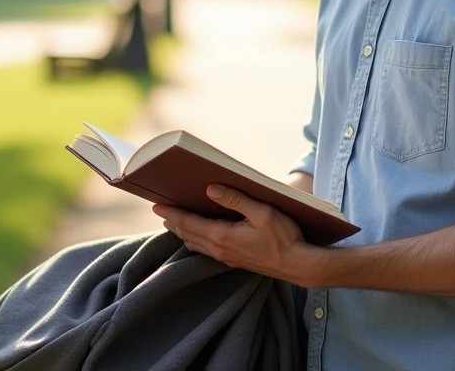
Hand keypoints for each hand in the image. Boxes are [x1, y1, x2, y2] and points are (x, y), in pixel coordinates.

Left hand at [153, 184, 322, 285]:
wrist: (298, 265)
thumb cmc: (284, 237)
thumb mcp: (263, 212)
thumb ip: (236, 199)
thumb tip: (211, 189)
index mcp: (222, 237)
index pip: (188, 223)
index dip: (171, 213)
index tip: (156, 205)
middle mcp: (220, 250)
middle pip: (187, 234)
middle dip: (173, 221)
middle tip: (161, 209)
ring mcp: (227, 258)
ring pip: (196, 244)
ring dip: (183, 232)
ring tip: (175, 222)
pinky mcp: (235, 261)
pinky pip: (207, 251)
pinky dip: (196, 240)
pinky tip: (198, 236)